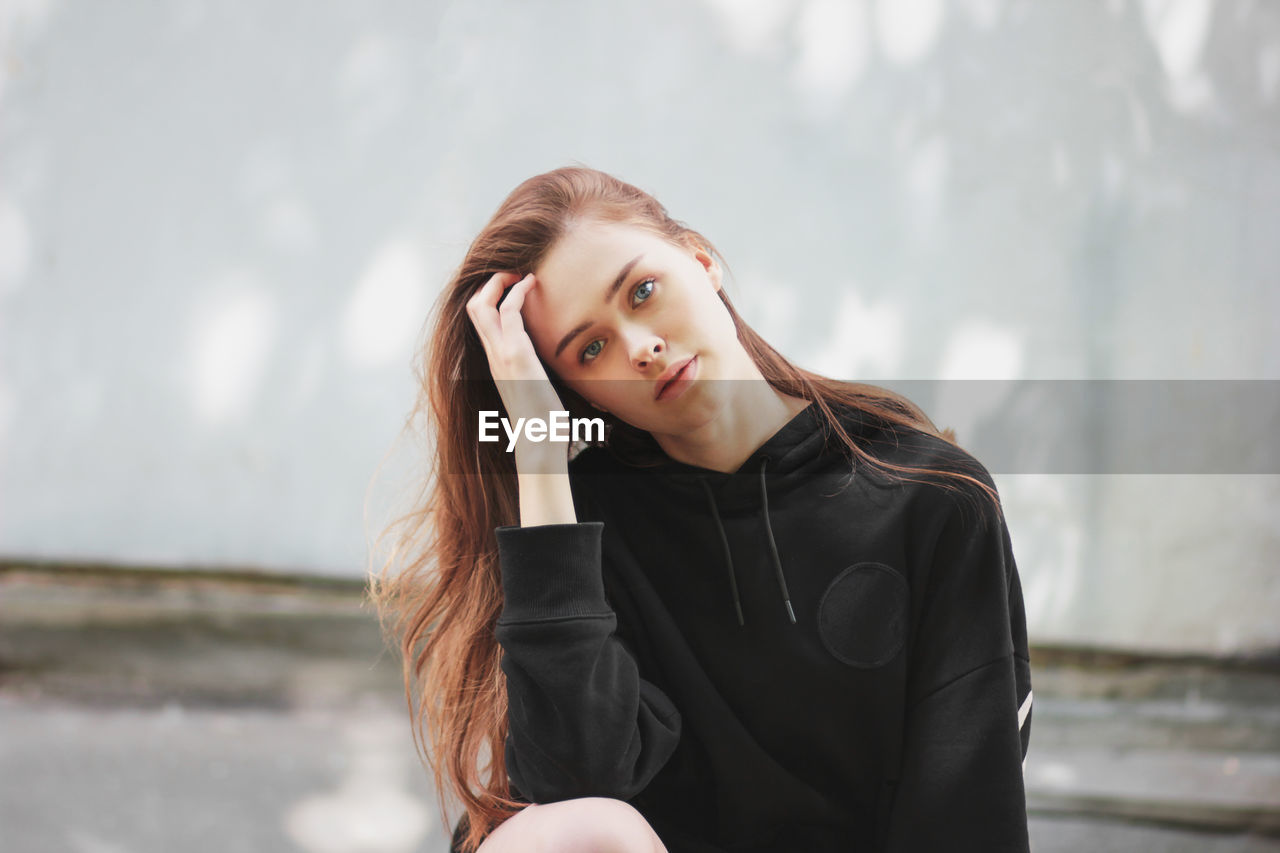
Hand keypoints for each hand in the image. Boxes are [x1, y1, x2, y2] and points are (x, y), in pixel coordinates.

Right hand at [465, 272, 568, 461]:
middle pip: (473, 308)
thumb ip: (532, 373)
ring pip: (482, 305)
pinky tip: (532, 283)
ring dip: (500, 281)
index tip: (511, 286)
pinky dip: (518, 291)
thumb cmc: (542, 423)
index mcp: (496, 362)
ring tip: (521, 273)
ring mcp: (501, 355)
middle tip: (512, 274)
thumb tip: (545, 371)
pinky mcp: (516, 356)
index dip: (489, 297)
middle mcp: (492, 356)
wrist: (539, 443)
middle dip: (489, 283)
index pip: (479, 321)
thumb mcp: (533, 390)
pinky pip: (509, 313)